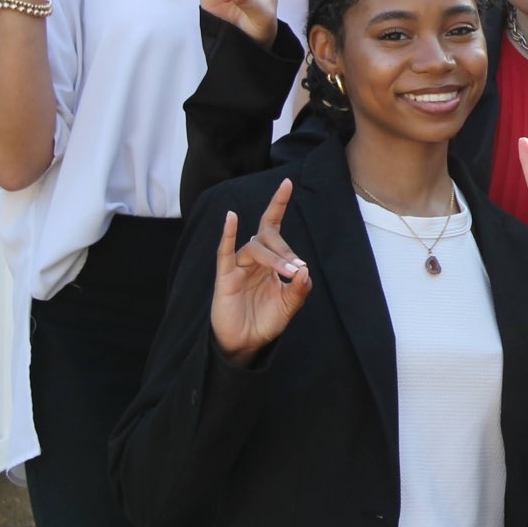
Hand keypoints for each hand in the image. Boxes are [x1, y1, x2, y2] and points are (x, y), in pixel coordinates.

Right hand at [210, 179, 309, 366]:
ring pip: (255, 248)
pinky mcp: (225, 277)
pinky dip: (227, 234)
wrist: (246, 343)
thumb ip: (300, 288)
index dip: (278, 204)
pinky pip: (224, 252)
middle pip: (268, 238)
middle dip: (286, 251)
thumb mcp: (290, 305)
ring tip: (288, 272)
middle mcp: (253, 259)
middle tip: (297, 270)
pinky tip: (230, 218)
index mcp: (270, 261)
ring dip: (274, 257)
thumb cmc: (266, 321)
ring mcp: (238, 267)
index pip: (273, 228)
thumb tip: (304, 270)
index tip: (287, 183)